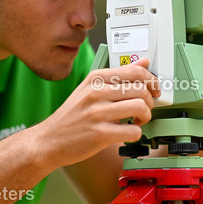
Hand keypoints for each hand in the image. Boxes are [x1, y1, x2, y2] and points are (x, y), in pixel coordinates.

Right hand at [36, 58, 159, 166]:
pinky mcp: (100, 134)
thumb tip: (143, 63)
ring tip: (137, 121)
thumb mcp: (90, 89)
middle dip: (149, 101)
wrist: (49, 140)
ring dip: (145, 117)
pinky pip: (133, 131)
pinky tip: (127, 133)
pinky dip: (136, 134)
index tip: (153, 90)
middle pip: (140, 89)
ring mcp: (97, 113)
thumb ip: (118, 76)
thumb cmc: (71, 116)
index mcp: (95, 78)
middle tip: (144, 109)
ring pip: (140, 107)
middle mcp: (96, 92)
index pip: (134, 71)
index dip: (151, 80)